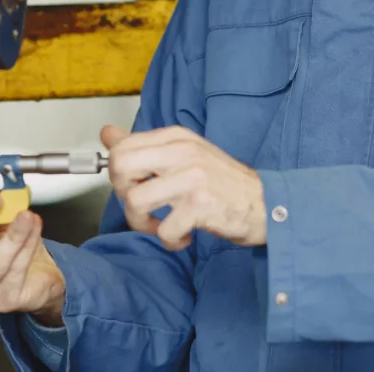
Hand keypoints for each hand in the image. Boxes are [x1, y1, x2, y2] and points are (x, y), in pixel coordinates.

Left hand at [101, 125, 266, 251]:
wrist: (266, 203)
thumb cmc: (223, 183)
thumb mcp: (184, 155)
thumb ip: (145, 146)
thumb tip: (107, 133)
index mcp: (177, 137)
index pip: (121, 147)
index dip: (119, 174)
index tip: (135, 186)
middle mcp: (183, 152)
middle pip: (120, 166)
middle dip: (123, 194)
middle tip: (144, 205)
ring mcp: (192, 177)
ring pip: (135, 201)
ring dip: (144, 224)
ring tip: (162, 225)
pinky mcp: (201, 205)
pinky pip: (163, 230)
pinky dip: (170, 240)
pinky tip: (184, 234)